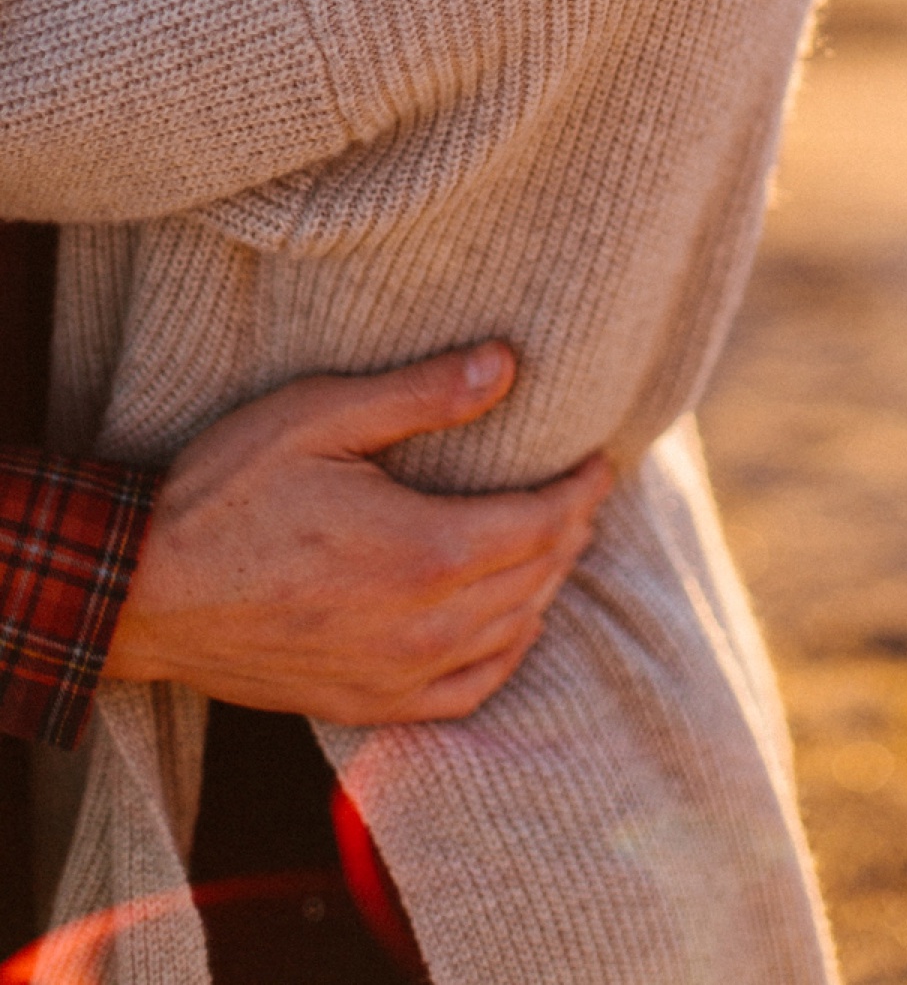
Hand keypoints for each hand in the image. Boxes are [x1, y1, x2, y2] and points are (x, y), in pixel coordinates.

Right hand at [104, 343, 612, 722]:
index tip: (601, 459)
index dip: (582, 490)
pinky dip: (505, 653)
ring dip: (545, 585)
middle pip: (537, 578)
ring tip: (555, 540)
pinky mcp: (362, 704)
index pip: (543, 524)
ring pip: (511, 633)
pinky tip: (509, 623)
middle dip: (571, 530)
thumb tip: (507, 364)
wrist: (142, 590)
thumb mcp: (322, 416)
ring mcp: (394, 675)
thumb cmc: (226, 491)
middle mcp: (423, 627)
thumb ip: (423, 394)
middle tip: (582, 490)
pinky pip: (466, 693)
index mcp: (424, 552)